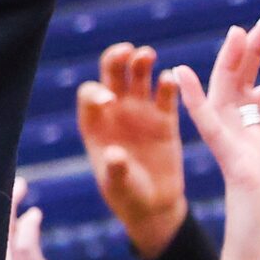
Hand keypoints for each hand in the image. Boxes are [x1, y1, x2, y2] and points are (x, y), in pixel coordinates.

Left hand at [77, 43, 189, 259]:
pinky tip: (170, 79)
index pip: (90, 95)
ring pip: (138, 77)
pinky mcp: (165, 119)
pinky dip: (168, 84)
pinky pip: (166, 95)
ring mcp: (141, 112)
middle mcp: (116, 112)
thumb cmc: (129, 197)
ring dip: (141, 62)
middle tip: (126, 52)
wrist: (155, 207)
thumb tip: (115, 154)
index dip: (96, 92)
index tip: (109, 101)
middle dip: (116, 59)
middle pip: (112, 74)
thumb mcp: (118, 187)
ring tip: (146, 55)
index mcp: (96, 124)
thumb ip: (115, 170)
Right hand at [178, 15, 259, 259]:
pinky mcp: (234, 169)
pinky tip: (181, 75)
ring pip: (227, 98)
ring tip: (240, 32)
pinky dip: (196, 102)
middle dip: (256, 52)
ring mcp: (239, 155)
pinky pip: (210, 129)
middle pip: (247, 86)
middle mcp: (251, 147)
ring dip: (232, 64)